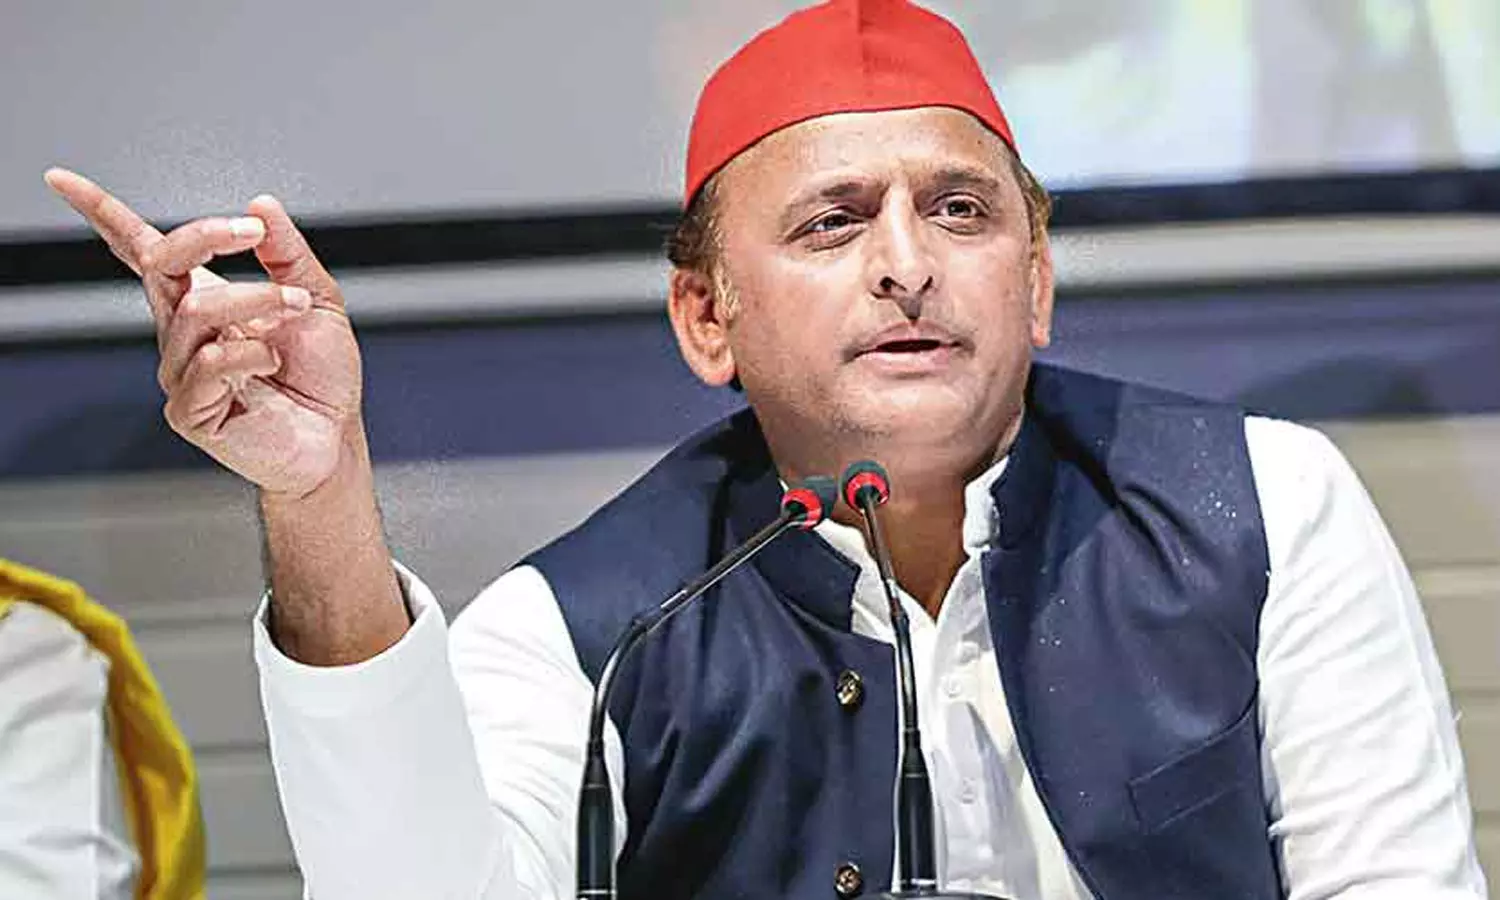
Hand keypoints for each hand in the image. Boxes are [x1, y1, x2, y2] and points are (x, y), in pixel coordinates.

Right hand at [44, 169, 362, 496]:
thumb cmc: (320, 376)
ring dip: (256, 300)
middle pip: (162, 264)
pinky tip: (273, 364)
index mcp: (202, 299)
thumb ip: (289, 254)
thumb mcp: (316, 298)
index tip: (61, 180)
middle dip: (206, 237)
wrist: (334, 437)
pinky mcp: (189, 411)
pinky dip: (252, 354)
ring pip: (197, 311)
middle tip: (252, 233)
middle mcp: (182, 332)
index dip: (101, 214)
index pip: (143, 252)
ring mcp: (180, 371)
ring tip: (295, 307)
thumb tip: (261, 204)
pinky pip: (209, 364)